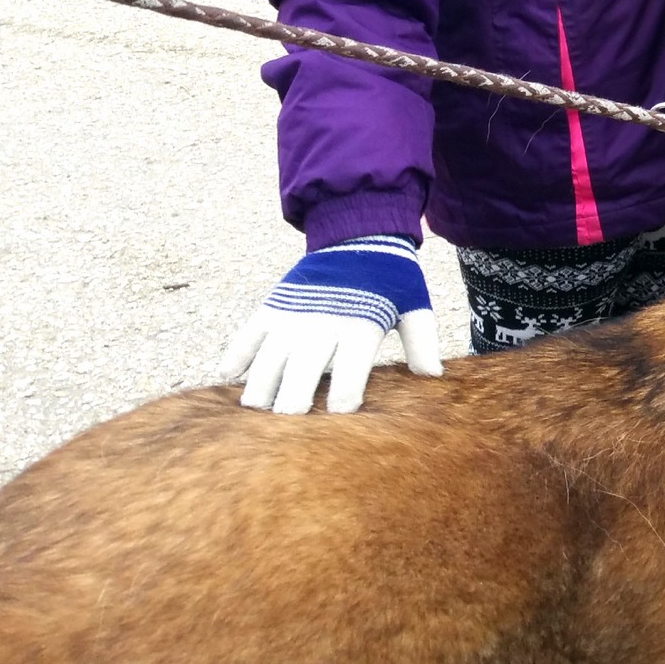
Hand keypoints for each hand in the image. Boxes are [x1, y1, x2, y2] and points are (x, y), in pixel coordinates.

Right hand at [220, 234, 442, 413]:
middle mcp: (321, 327)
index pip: (346, 383)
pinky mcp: (271, 307)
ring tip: (260, 413)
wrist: (358, 234)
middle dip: (294, 410)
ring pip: (266, 367)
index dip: (341, 410)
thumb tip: (435, 377)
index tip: (338, 424)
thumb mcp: (414, 305)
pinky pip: (244, 339)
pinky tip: (230, 380)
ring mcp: (292, 318)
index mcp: (359, 330)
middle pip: (299, 382)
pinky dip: (233, 360)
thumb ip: (423, 341)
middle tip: (292, 429)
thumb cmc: (390, 278)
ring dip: (260, 395)